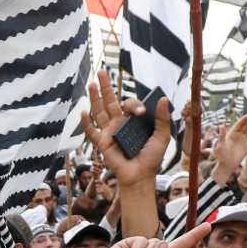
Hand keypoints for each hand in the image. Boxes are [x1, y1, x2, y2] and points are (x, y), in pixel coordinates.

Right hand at [79, 70, 169, 188]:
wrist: (140, 175)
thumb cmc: (151, 158)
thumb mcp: (161, 136)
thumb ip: (162, 118)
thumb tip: (163, 98)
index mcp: (133, 121)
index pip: (130, 104)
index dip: (134, 104)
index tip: (140, 113)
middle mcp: (120, 124)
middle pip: (110, 101)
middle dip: (106, 87)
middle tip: (102, 71)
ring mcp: (109, 132)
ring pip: (99, 112)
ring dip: (94, 98)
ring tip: (91, 84)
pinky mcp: (102, 143)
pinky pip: (92, 132)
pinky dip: (86, 123)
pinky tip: (83, 112)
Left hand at [211, 111, 246, 182]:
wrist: (226, 165)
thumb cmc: (221, 155)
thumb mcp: (220, 145)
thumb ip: (221, 135)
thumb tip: (221, 126)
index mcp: (231, 134)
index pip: (239, 124)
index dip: (244, 119)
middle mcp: (238, 135)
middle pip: (246, 125)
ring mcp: (243, 140)